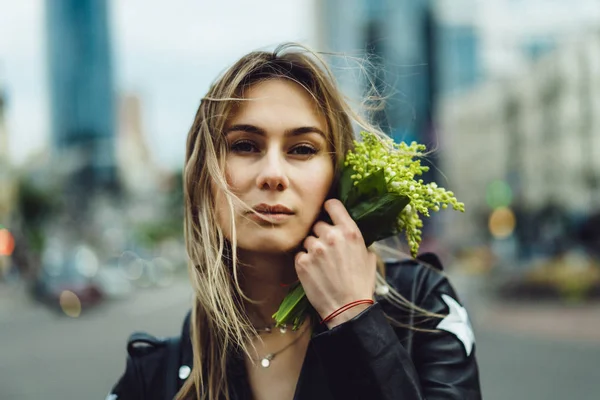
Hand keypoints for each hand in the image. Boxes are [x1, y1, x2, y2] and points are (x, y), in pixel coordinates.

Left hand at [295, 199, 376, 327]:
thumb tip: (349, 234)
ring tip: (321, 265)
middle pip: (318, 224)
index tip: (327, 213)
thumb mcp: (368, 257)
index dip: (328, 208)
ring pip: (307, 240)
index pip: (332, 204)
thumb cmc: (361, 284)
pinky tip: (314, 272)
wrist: (348, 309)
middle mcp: (331, 236)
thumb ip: (357, 240)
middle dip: (321, 234)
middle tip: (327, 250)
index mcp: (350, 231)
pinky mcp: (302, 262)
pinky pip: (299, 254)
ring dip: (312, 249)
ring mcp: (315, 249)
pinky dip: (305, 262)